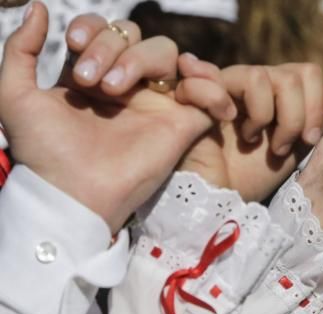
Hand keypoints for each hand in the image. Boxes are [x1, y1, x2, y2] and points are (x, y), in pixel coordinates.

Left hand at [0, 8, 231, 231]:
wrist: (73, 191)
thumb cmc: (44, 151)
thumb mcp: (14, 95)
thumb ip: (20, 49)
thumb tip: (41, 7)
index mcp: (91, 77)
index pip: (104, 31)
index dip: (93, 28)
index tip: (76, 45)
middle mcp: (127, 86)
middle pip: (135, 36)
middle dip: (111, 47)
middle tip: (91, 80)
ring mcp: (156, 104)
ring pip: (167, 53)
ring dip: (141, 59)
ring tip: (117, 89)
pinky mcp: (183, 124)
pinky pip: (209, 93)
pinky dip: (208, 84)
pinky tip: (183, 89)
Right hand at [178, 62, 322, 200]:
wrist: (219, 198)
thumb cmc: (256, 175)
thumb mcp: (299, 145)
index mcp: (277, 91)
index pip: (308, 72)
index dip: (315, 106)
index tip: (308, 139)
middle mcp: (252, 81)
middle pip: (293, 75)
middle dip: (295, 118)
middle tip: (281, 147)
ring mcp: (224, 84)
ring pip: (262, 75)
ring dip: (265, 116)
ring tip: (253, 140)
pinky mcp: (192, 92)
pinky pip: (214, 76)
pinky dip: (224, 102)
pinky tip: (224, 123)